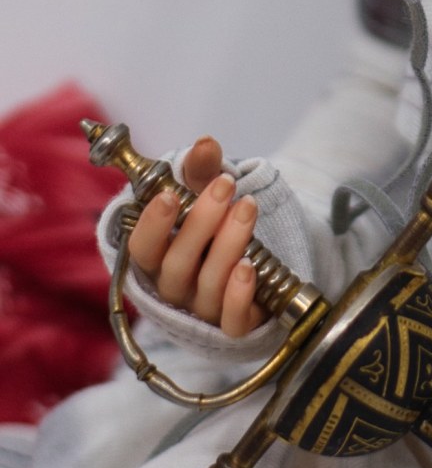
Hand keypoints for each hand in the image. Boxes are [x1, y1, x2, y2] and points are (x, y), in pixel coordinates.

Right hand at [126, 135, 266, 336]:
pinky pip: (231, 321)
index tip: (169, 195)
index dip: (152, 225)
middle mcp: (174, 287)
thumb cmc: (216, 226)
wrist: (255, 262)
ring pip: (208, 285)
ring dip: (229, 244)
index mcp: (157, 257)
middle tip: (225, 186)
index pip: (141, 249)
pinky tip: (250, 266)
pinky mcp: (234, 323)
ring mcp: (203, 308)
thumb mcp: (208, 194)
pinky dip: (239, 295)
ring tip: (248, 208)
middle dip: (200, 222)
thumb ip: (202, 172)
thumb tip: (205, 144)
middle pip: (176, 264)